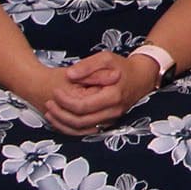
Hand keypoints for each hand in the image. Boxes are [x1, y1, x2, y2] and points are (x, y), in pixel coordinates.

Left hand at [37, 51, 159, 134]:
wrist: (141, 77)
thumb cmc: (122, 66)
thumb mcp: (106, 58)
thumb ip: (87, 66)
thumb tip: (69, 75)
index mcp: (113, 96)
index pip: (83, 106)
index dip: (65, 101)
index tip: (55, 91)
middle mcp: (112, 112)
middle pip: (80, 121)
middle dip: (61, 114)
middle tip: (49, 103)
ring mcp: (111, 120)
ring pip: (82, 130)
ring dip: (63, 123)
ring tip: (49, 112)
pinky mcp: (108, 123)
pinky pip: (86, 130)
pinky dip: (70, 128)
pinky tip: (60, 119)